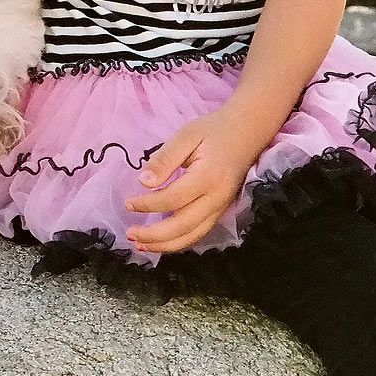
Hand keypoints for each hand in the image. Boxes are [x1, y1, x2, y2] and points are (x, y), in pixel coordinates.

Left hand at [123, 106, 261, 253]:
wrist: (247, 131)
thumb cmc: (214, 130)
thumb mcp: (186, 135)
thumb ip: (165, 159)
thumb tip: (144, 183)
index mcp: (208, 176)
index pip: (172, 199)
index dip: (148, 205)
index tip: (128, 203)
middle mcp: (217, 198)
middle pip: (182, 226)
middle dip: (153, 235)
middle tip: (130, 233)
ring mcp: (221, 207)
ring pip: (191, 236)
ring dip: (165, 245)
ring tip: (141, 245)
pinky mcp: (221, 211)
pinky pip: (199, 233)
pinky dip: (179, 241)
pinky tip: (162, 241)